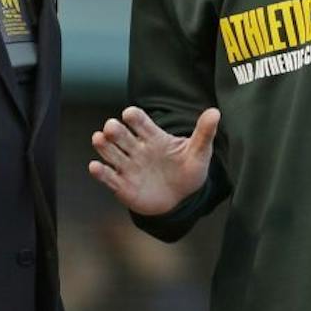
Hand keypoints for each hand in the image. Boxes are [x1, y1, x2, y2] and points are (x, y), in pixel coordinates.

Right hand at [87, 106, 219, 215]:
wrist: (182, 198)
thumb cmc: (188, 170)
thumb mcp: (199, 152)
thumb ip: (204, 132)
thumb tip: (215, 112)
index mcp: (154, 137)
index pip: (141, 123)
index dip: (134, 117)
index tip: (129, 114)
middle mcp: (137, 149)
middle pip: (122, 136)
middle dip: (115, 131)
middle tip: (111, 127)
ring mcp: (129, 167)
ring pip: (112, 153)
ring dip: (104, 146)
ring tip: (98, 138)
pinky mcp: (122, 185)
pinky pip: (109, 178)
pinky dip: (101, 173)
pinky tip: (95, 167)